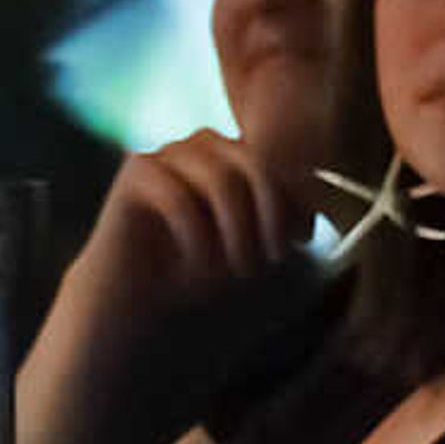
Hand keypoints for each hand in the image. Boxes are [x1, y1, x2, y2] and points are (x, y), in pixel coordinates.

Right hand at [60, 129, 311, 320]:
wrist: (133, 298)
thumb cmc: (195, 271)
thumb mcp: (249, 245)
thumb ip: (275, 222)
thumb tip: (311, 213)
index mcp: (228, 154)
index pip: (275, 161)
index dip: (294, 198)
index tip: (303, 239)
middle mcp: (197, 146)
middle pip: (253, 162)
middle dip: (271, 214)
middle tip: (273, 260)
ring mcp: (165, 153)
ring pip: (221, 178)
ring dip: (238, 230)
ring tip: (237, 270)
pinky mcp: (136, 173)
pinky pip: (180, 198)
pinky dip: (198, 239)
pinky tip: (197, 268)